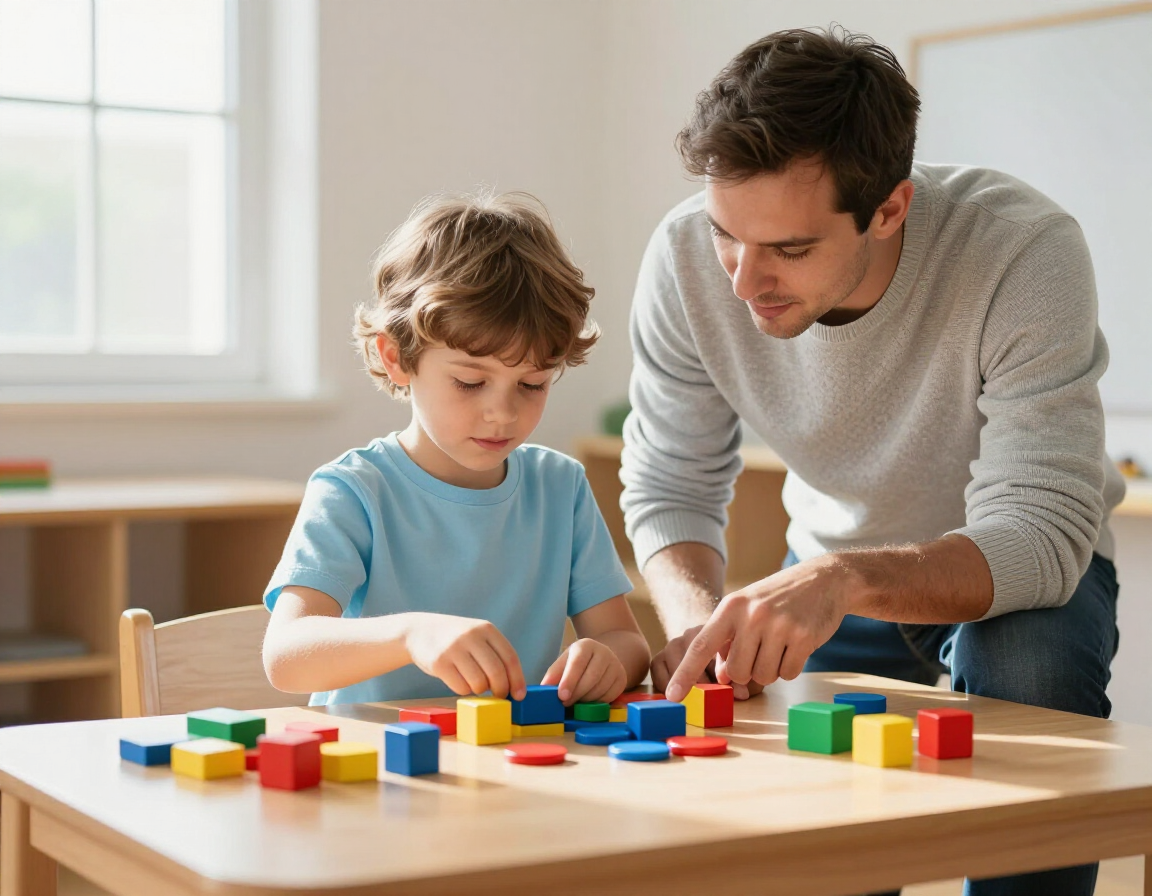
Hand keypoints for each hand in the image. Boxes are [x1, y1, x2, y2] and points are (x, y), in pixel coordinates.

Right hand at [404, 613, 525, 699]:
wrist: (418, 631)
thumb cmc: (456, 640)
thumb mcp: (477, 636)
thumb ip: (494, 655)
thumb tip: (514, 687)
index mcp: (486, 629)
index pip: (510, 658)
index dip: (517, 680)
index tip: (520, 695)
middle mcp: (471, 636)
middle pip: (496, 673)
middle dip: (501, 690)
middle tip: (499, 696)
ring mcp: (454, 648)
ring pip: (479, 683)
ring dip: (479, 690)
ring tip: (473, 683)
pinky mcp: (439, 662)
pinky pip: (461, 688)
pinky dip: (463, 690)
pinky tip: (458, 680)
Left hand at [541, 638, 626, 703]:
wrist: (602, 658)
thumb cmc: (578, 662)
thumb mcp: (564, 662)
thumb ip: (553, 675)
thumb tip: (543, 689)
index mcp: (585, 645)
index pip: (577, 663)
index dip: (569, 681)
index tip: (561, 696)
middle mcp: (604, 652)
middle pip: (591, 678)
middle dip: (576, 694)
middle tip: (565, 703)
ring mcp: (615, 665)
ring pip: (600, 689)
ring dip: (586, 700)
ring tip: (576, 701)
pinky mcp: (622, 679)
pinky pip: (609, 696)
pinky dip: (597, 702)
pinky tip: (589, 700)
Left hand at [664, 558, 849, 702]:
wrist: (823, 579)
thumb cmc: (777, 599)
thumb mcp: (746, 610)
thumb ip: (729, 642)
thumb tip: (722, 678)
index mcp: (730, 607)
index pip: (701, 646)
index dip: (685, 674)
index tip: (671, 696)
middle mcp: (752, 615)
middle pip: (737, 672)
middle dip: (747, 671)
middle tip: (760, 650)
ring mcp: (779, 625)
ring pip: (762, 677)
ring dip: (771, 670)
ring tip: (779, 644)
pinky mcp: (804, 637)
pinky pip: (788, 674)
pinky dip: (791, 667)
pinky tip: (796, 645)